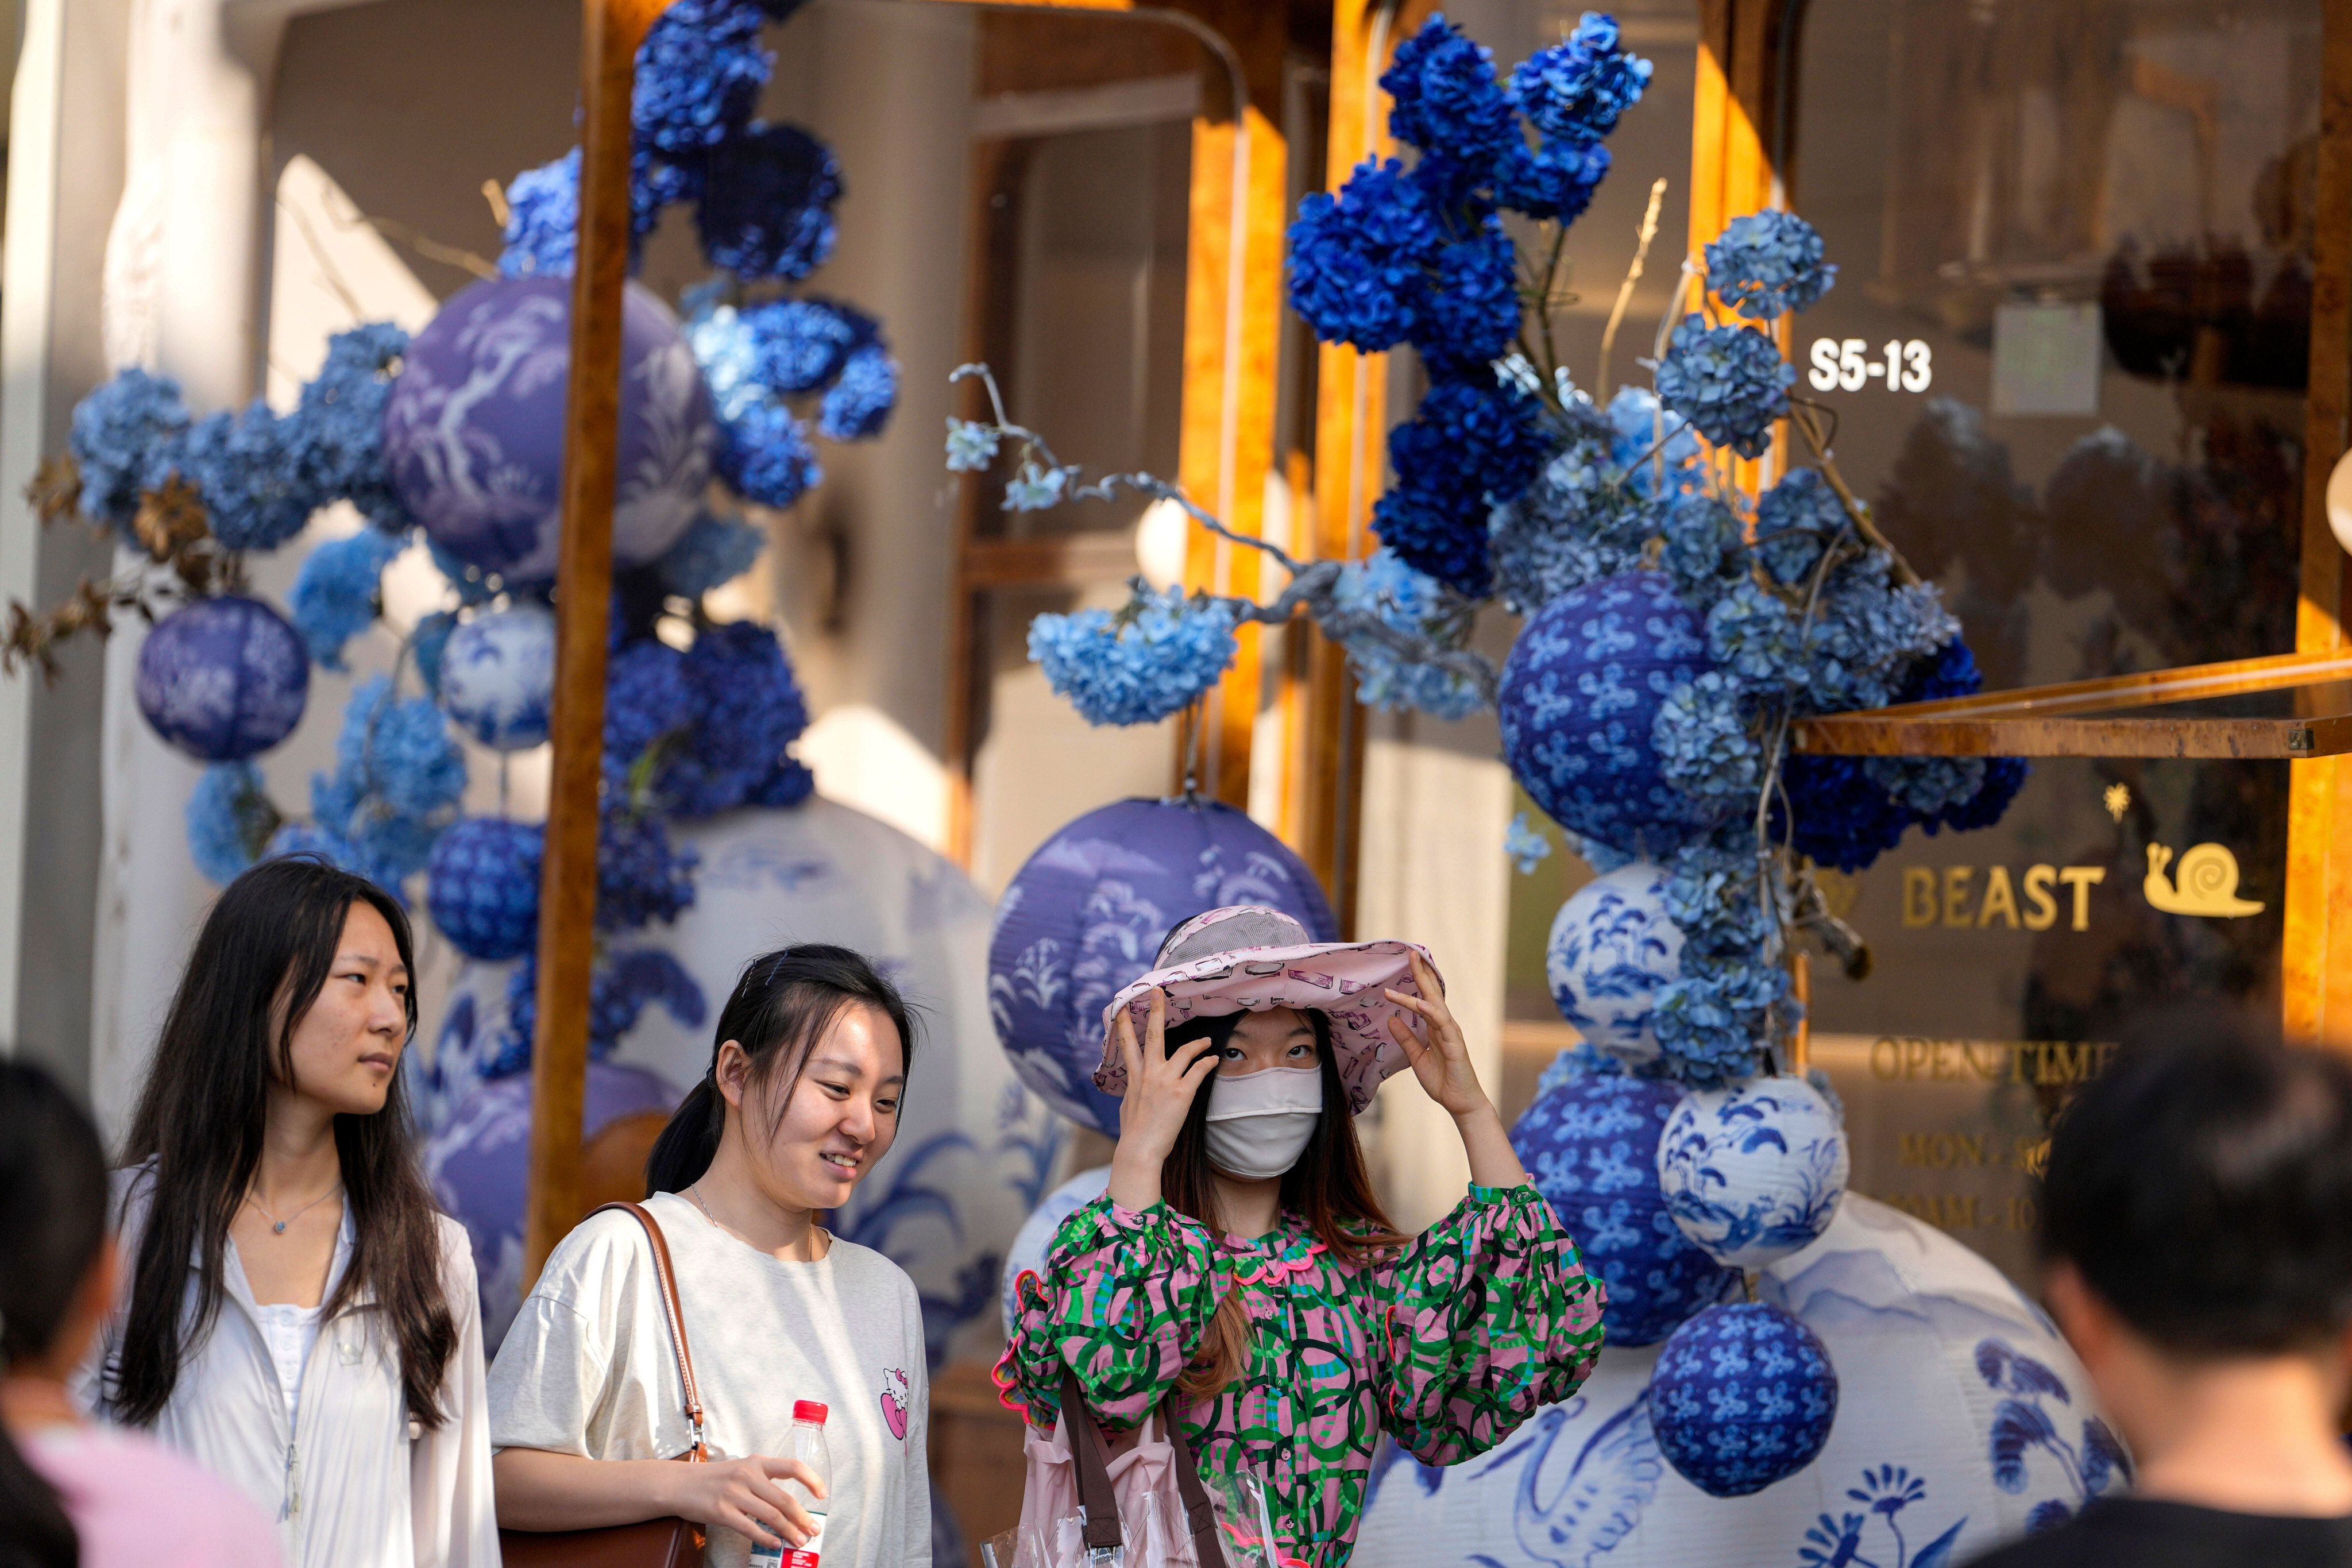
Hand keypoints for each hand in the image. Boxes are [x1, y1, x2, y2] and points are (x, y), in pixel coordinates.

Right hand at [665, 1454, 826, 1548]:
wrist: (680, 1484)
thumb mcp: (741, 1470)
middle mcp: (747, 1475)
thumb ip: (763, 1482)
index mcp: (756, 1463)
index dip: (811, 1480)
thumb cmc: (714, 1479)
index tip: (822, 1495)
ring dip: (789, 1531)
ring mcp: (734, 1493)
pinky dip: (765, 1538)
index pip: (792, 1467)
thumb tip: (789, 1507)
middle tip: (813, 1531)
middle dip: (802, 1517)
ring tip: (799, 1542)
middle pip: (784, 1499)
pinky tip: (775, 1544)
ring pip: (771, 1515)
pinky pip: (749, 1527)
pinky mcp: (721, 1511)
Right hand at [1107, 990, 1218, 1210]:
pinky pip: (1199, 1070)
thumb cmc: (1134, 1131)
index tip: (1124, 1006)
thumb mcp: (1128, 1105)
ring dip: (1197, 1043)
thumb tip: (1134, 1085)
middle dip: (1156, 1011)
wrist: (1140, 1148)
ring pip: (1184, 1051)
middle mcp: (1149, 1073)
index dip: (1126, 1023)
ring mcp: (1166, 1080)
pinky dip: (1207, 1063)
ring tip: (1206, 1041)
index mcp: (1134, 1076)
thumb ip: (1133, 1089)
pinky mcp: (1182, 1092)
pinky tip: (1214, 1060)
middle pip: (1153, 1035)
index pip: (1128, 1044)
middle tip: (1157, 991)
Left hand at [1384, 951, 1492, 1120]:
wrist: (1460, 1102)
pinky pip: (1443, 1023)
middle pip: (1433, 993)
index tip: (1407, 962)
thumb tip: (1392, 1019)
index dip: (1418, 980)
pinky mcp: (1455, 1044)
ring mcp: (1451, 1033)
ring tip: (1412, 968)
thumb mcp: (1416, 1057)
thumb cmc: (1442, 1080)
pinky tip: (1420, 1002)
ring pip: (1435, 1004)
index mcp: (1436, 1027)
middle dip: (1422, 973)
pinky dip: (1431, 1011)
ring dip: (1423, 986)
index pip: (1426, 998)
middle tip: (1412, 953)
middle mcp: (1444, 1025)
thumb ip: (1406, 1038)